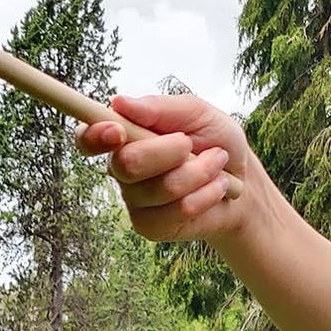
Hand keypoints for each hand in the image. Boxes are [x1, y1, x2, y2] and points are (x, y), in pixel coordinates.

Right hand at [76, 94, 249, 241]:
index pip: (88, 139)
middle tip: (191, 144)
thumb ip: (160, 108)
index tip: (118, 131)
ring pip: (160, 188)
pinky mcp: (150, 227)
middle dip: (170, 152)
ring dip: (198, 172)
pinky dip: (204, 196)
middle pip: (126, 164)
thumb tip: (119, 102)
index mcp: (125, 137)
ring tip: (216, 165)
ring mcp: (135, 201)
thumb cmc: (214, 141)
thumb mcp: (196, 112)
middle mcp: (122, 170)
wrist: (242, 181)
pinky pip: (175, 211)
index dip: (94, 136)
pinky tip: (215, 189)